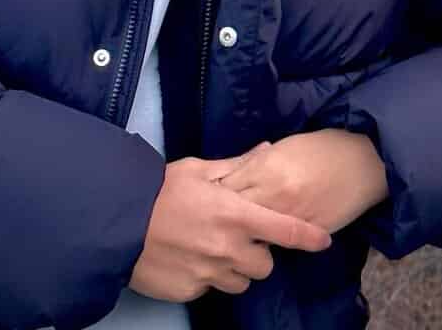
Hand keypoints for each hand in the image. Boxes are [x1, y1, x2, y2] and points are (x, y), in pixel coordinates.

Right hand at [128, 153, 331, 301]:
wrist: (118, 222)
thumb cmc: (161, 189)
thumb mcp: (199, 169)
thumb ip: (238, 165)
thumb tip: (266, 150)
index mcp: (235, 214)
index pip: (285, 231)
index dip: (309, 237)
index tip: (323, 241)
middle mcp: (228, 248)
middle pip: (265, 266)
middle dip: (259, 254)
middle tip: (240, 238)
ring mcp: (209, 274)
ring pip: (241, 282)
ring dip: (236, 269)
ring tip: (214, 248)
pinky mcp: (191, 291)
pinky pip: (211, 289)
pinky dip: (208, 277)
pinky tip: (191, 258)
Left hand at [218, 129, 388, 233]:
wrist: (363, 161)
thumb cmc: (322, 147)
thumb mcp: (283, 148)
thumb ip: (256, 163)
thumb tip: (232, 175)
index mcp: (267, 170)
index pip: (228, 189)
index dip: (214, 196)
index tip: (203, 201)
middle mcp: (276, 197)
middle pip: (237, 215)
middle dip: (223, 220)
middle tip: (210, 224)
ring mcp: (292, 218)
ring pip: (257, 235)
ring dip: (243, 235)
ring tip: (231, 236)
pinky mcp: (308, 234)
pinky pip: (282, 243)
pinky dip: (270, 242)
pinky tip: (261, 242)